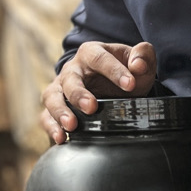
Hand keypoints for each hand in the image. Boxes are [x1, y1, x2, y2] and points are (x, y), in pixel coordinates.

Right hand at [40, 40, 157, 144]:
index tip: (130, 85)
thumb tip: (138, 66)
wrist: (114, 86)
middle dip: (79, 94)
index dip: (114, 71)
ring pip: (52, 97)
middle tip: (91, 107)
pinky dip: (51, 127)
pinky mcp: (54, 107)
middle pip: (70, 79)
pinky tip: (61, 138)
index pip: (99, 58)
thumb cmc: (126, 73)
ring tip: (71, 126)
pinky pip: (46, 116)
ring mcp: (61, 88)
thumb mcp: (139, 62)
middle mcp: (73, 69)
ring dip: (59, 111)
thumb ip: (143, 56)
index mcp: (92, 53)